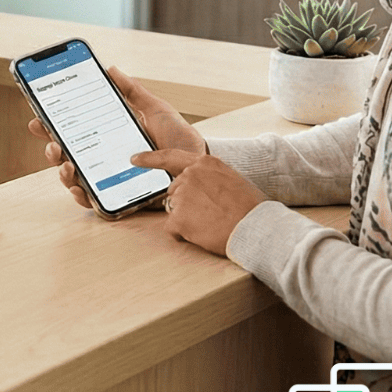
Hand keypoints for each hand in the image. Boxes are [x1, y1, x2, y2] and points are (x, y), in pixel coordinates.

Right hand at [33, 66, 206, 210]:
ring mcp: (108, 180)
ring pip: (73, 179)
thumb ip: (132, 91)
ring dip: (62, 173)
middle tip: (52, 142)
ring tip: (66, 166)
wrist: (199, 165)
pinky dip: (81, 195)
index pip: (71, 131)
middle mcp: (102, 159)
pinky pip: (93, 201)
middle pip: (65, 155)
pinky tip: (79, 187)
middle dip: (51, 149)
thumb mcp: (155, 109)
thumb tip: (111, 68)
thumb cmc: (178, 138)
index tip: (38, 117)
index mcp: (106, 136)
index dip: (50, 125)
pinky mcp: (118, 199)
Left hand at [131, 148, 266, 255]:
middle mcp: (190, 175)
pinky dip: (184, 234)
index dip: (150, 159)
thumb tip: (200, 189)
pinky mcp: (178, 217)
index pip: (170, 156)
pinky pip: (173, 228)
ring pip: (174, 211)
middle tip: (210, 214)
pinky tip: (204, 233)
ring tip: (212, 223)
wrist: (257, 228)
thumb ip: (210, 178)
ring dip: (188, 219)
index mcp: (205, 163)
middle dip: (186, 204)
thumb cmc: (251, 208)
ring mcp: (182, 195)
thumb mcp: (232, 180)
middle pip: (174, 192)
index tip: (135, 159)